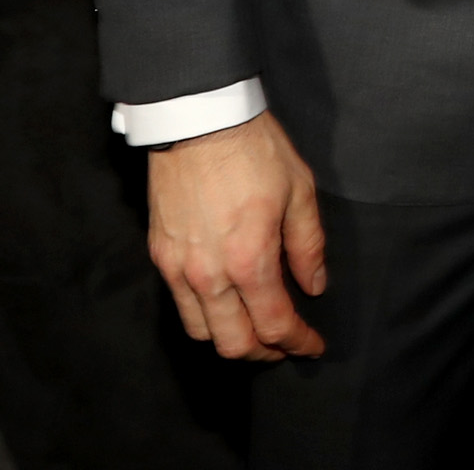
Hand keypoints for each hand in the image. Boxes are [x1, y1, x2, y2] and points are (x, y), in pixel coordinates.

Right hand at [146, 113, 328, 360]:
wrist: (197, 119)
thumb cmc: (253, 149)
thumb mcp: (299, 191)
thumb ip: (308, 245)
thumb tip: (313, 285)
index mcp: (249, 259)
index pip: (275, 325)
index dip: (298, 343)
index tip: (312, 345)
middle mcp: (210, 274)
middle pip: (234, 344)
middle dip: (265, 353)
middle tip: (285, 344)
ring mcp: (179, 267)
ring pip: (202, 332)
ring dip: (231, 341)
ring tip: (254, 330)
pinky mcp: (160, 254)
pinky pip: (180, 305)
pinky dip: (204, 316)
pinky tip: (224, 303)